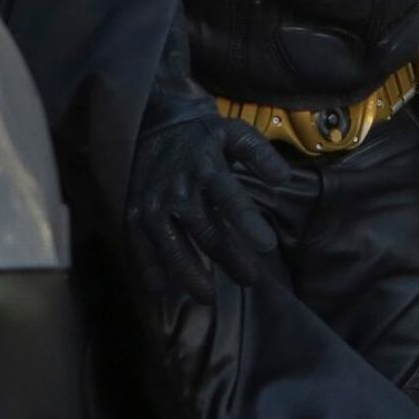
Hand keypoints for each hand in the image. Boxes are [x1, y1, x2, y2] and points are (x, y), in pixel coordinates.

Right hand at [128, 118, 271, 279]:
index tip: (268, 245)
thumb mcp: (234, 132)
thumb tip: (283, 178)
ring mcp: (153, 202)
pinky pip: (139, 243)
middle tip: (250, 280)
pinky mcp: (135, 210)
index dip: (249, 223)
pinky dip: (147, 267)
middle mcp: (178, 189)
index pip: (231, 199)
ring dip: (190, 274)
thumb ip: (259, 154)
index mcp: (207, 167)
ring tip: (208, 298)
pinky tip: (159, 290)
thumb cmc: (200, 132)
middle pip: (206, 232)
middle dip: (230, 259)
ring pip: (172, 246)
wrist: (151, 120)